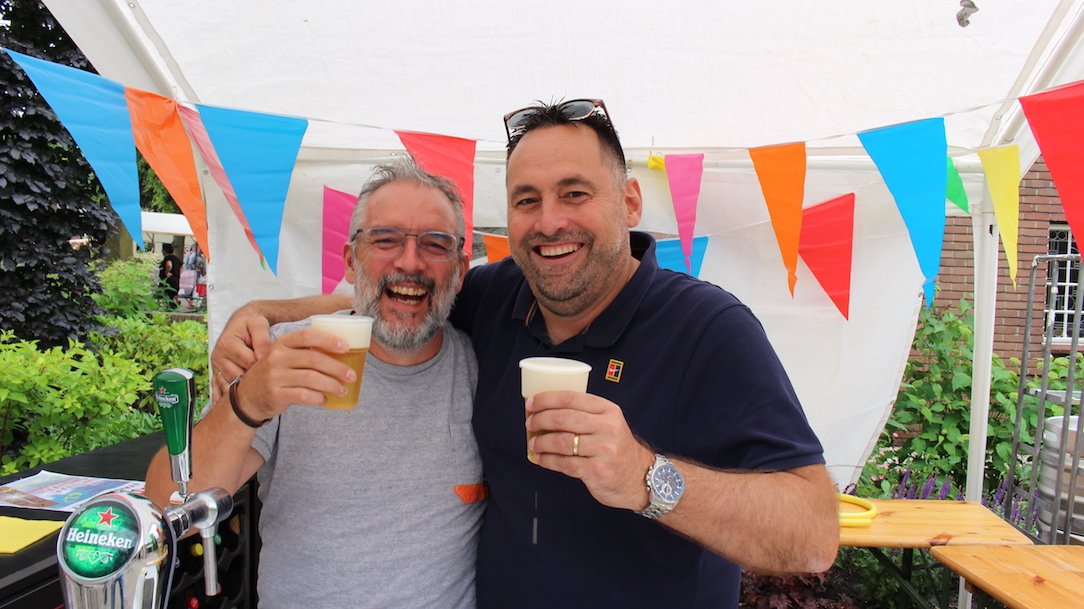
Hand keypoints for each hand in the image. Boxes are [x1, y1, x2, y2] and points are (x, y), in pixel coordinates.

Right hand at [211, 305, 272, 400]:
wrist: (241, 320)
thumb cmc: (252, 322)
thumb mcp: (258, 325)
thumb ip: (262, 339)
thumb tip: (264, 357)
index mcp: (227, 343)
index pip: (248, 362)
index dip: (264, 369)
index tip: (279, 375)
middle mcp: (219, 355)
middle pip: (239, 376)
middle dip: (255, 382)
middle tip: (271, 389)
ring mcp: (217, 365)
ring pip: (231, 384)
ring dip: (243, 390)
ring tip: (259, 396)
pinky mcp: (217, 371)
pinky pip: (219, 387)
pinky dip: (224, 397)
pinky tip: (231, 406)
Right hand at [233, 328, 355, 419]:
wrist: (247, 396)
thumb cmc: (275, 373)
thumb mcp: (283, 356)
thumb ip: (304, 351)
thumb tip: (342, 351)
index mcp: (282, 343)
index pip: (308, 336)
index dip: (329, 340)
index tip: (346, 348)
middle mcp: (277, 357)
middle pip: (314, 359)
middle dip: (337, 368)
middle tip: (352, 375)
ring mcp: (275, 376)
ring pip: (311, 379)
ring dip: (332, 385)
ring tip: (343, 390)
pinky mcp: (276, 394)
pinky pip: (304, 396)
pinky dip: (319, 398)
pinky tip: (326, 399)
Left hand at [526, 391, 655, 510]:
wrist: (641, 477)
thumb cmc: (617, 448)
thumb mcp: (609, 423)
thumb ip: (585, 415)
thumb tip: (546, 410)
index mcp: (608, 410)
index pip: (572, 398)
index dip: (547, 399)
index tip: (531, 403)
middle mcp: (608, 428)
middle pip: (563, 418)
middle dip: (540, 419)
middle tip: (530, 423)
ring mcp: (603, 450)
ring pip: (561, 442)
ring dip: (541, 442)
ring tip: (533, 443)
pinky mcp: (597, 471)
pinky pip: (564, 464)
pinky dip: (548, 460)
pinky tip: (541, 458)